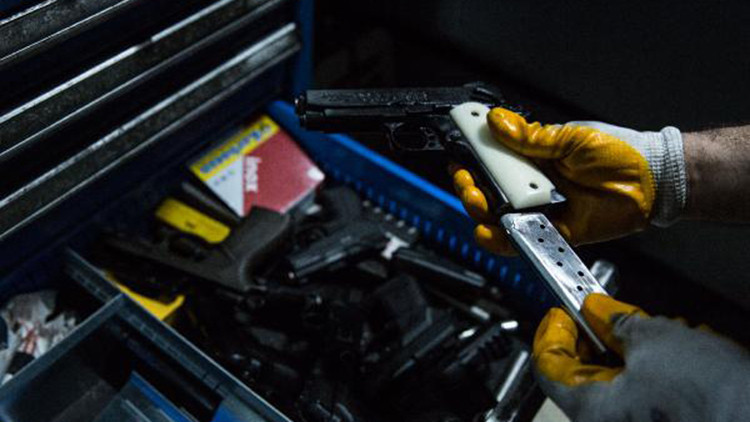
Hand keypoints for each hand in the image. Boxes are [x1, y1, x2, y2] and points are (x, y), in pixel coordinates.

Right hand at [451, 108, 685, 254]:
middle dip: (469, 185)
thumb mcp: (571, 137)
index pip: (493, 158)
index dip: (472, 157)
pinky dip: (500, 238)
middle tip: (467, 181)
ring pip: (498, 215)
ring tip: (478, 202)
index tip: (458, 152)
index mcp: (535, 157)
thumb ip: (531, 137)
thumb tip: (496, 121)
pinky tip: (489, 230)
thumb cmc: (620, 153)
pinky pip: (520, 239)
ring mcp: (541, 208)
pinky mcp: (553, 231)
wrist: (652, 181)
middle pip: (488, 189)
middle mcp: (533, 183)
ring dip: (480, 210)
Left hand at [534, 294, 749, 421]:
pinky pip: (641, 395)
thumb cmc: (715, 395)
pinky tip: (682, 356)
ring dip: (632, 352)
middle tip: (611, 315)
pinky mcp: (659, 421)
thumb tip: (597, 311)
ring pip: (616, 382)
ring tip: (663, 335)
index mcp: (592, 410)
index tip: (563, 311)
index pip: (548, 367)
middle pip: (582, 373)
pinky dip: (653, 371)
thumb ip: (615, 322)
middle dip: (599, 338)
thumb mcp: (656, 339)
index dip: (554, 332)